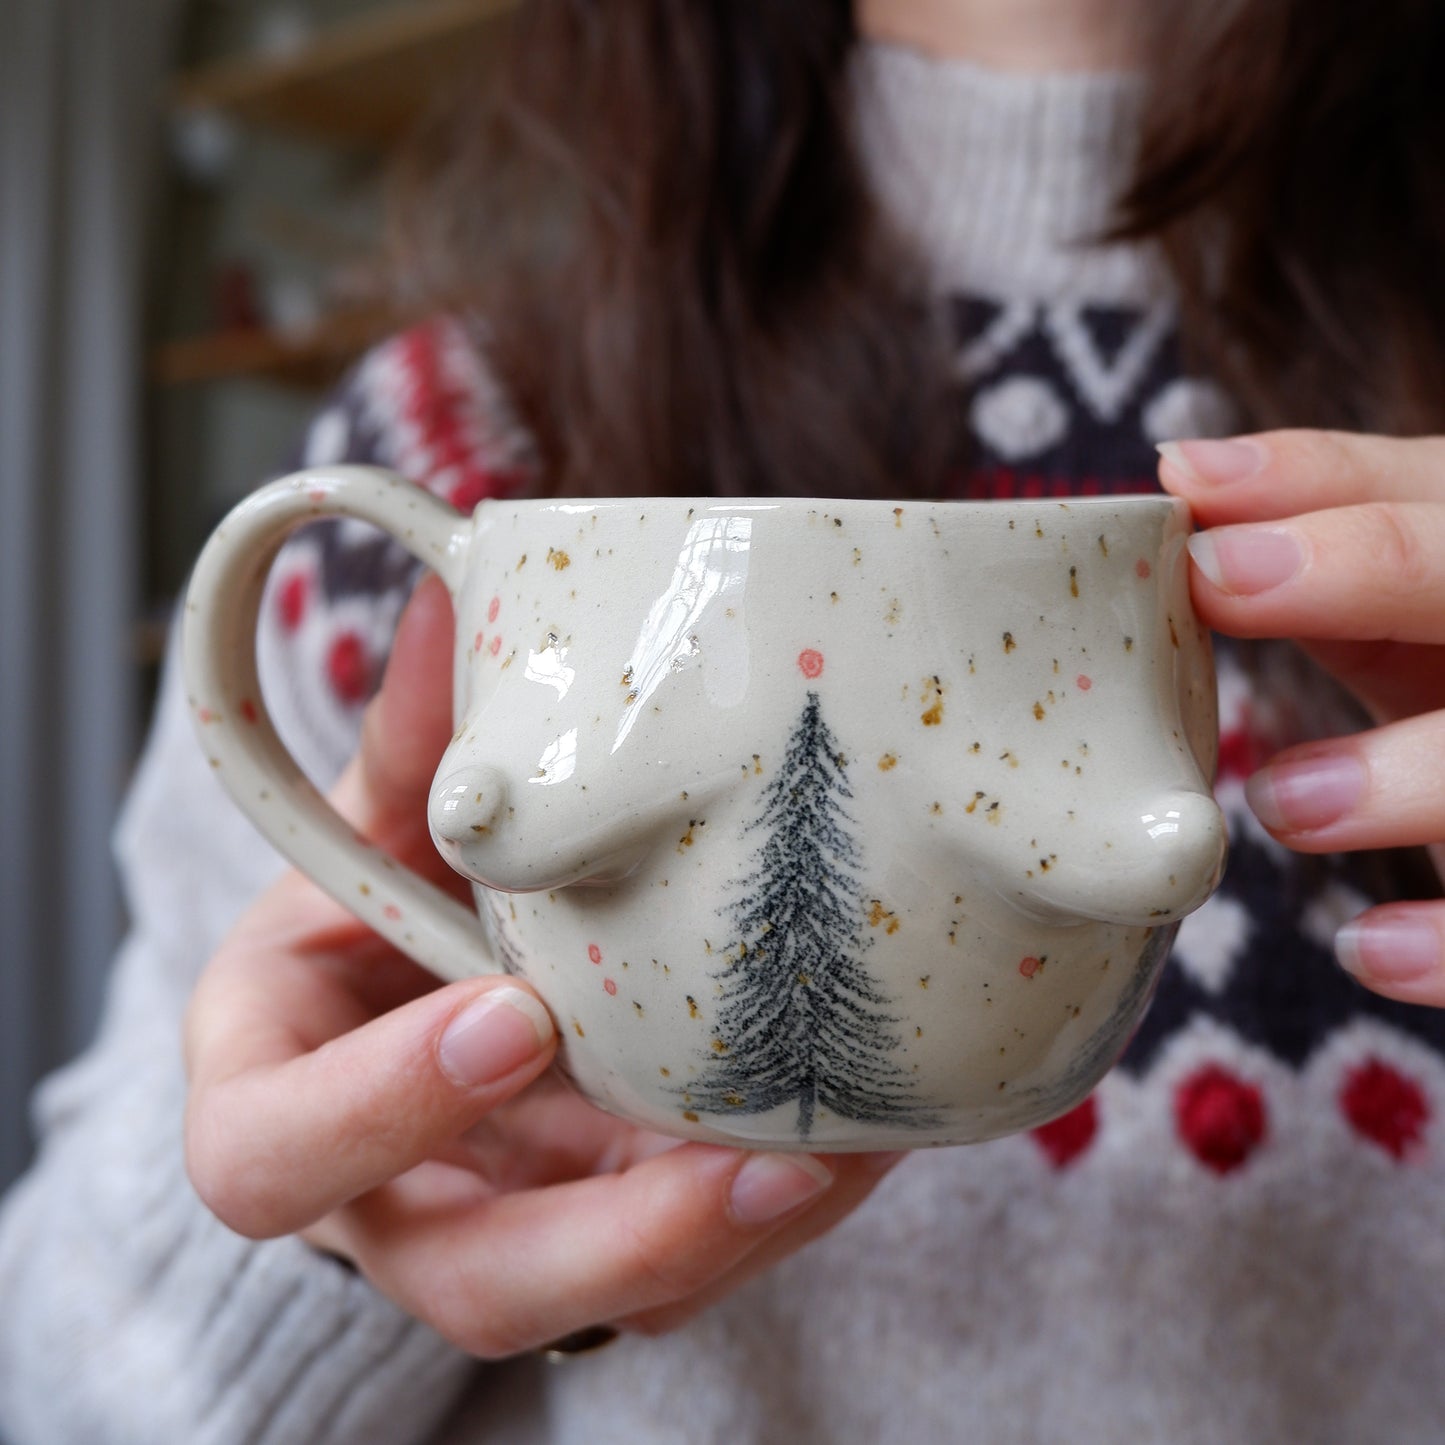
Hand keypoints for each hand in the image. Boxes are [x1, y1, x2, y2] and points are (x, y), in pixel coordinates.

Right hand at [183, 574, 898, 1357]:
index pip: (268, 1151)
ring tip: (835, 1158)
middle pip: (461, 1284)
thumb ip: (419, 730)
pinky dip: (772, 1214)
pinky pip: (689, 1266)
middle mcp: (392, 1196)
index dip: (376, 1110)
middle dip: (601, 1239)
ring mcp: (512, 1230)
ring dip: (723, 1243)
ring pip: (600, 1303)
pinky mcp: (608, 1235)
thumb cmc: (388, 904)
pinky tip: (857, 1138)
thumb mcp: (387, 818)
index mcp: (284, 1087)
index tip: (512, 1019)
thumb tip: (457, 576)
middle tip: (733, 1162)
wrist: (432, 991)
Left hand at [1159, 431, 1444, 1005]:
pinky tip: (1364, 951)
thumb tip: (1185, 470)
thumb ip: (1324, 546)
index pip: (1433, 490)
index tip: (1189, 503)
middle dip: (1370, 565)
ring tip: (1279, 805)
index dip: (1315, 487)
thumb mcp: (1408, 612)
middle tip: (1219, 581)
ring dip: (1405, 774)